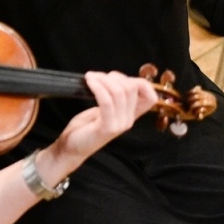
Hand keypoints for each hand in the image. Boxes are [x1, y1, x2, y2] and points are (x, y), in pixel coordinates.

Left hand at [43, 71, 158, 174]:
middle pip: (132, 88)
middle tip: (97, 76)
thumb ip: (114, 97)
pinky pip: (106, 101)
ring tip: (90, 78)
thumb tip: (115, 77)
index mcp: (131, 115)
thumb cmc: (86, 126)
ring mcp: (119, 124)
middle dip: (114, 76)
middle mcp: (129, 120)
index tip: (118, 78)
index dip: (140, 82)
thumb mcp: (104, 109)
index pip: (150, 97)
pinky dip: (98, 87)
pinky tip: (89, 82)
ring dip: (103, 79)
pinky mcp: (107, 127)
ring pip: (119, 92)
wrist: (73, 147)